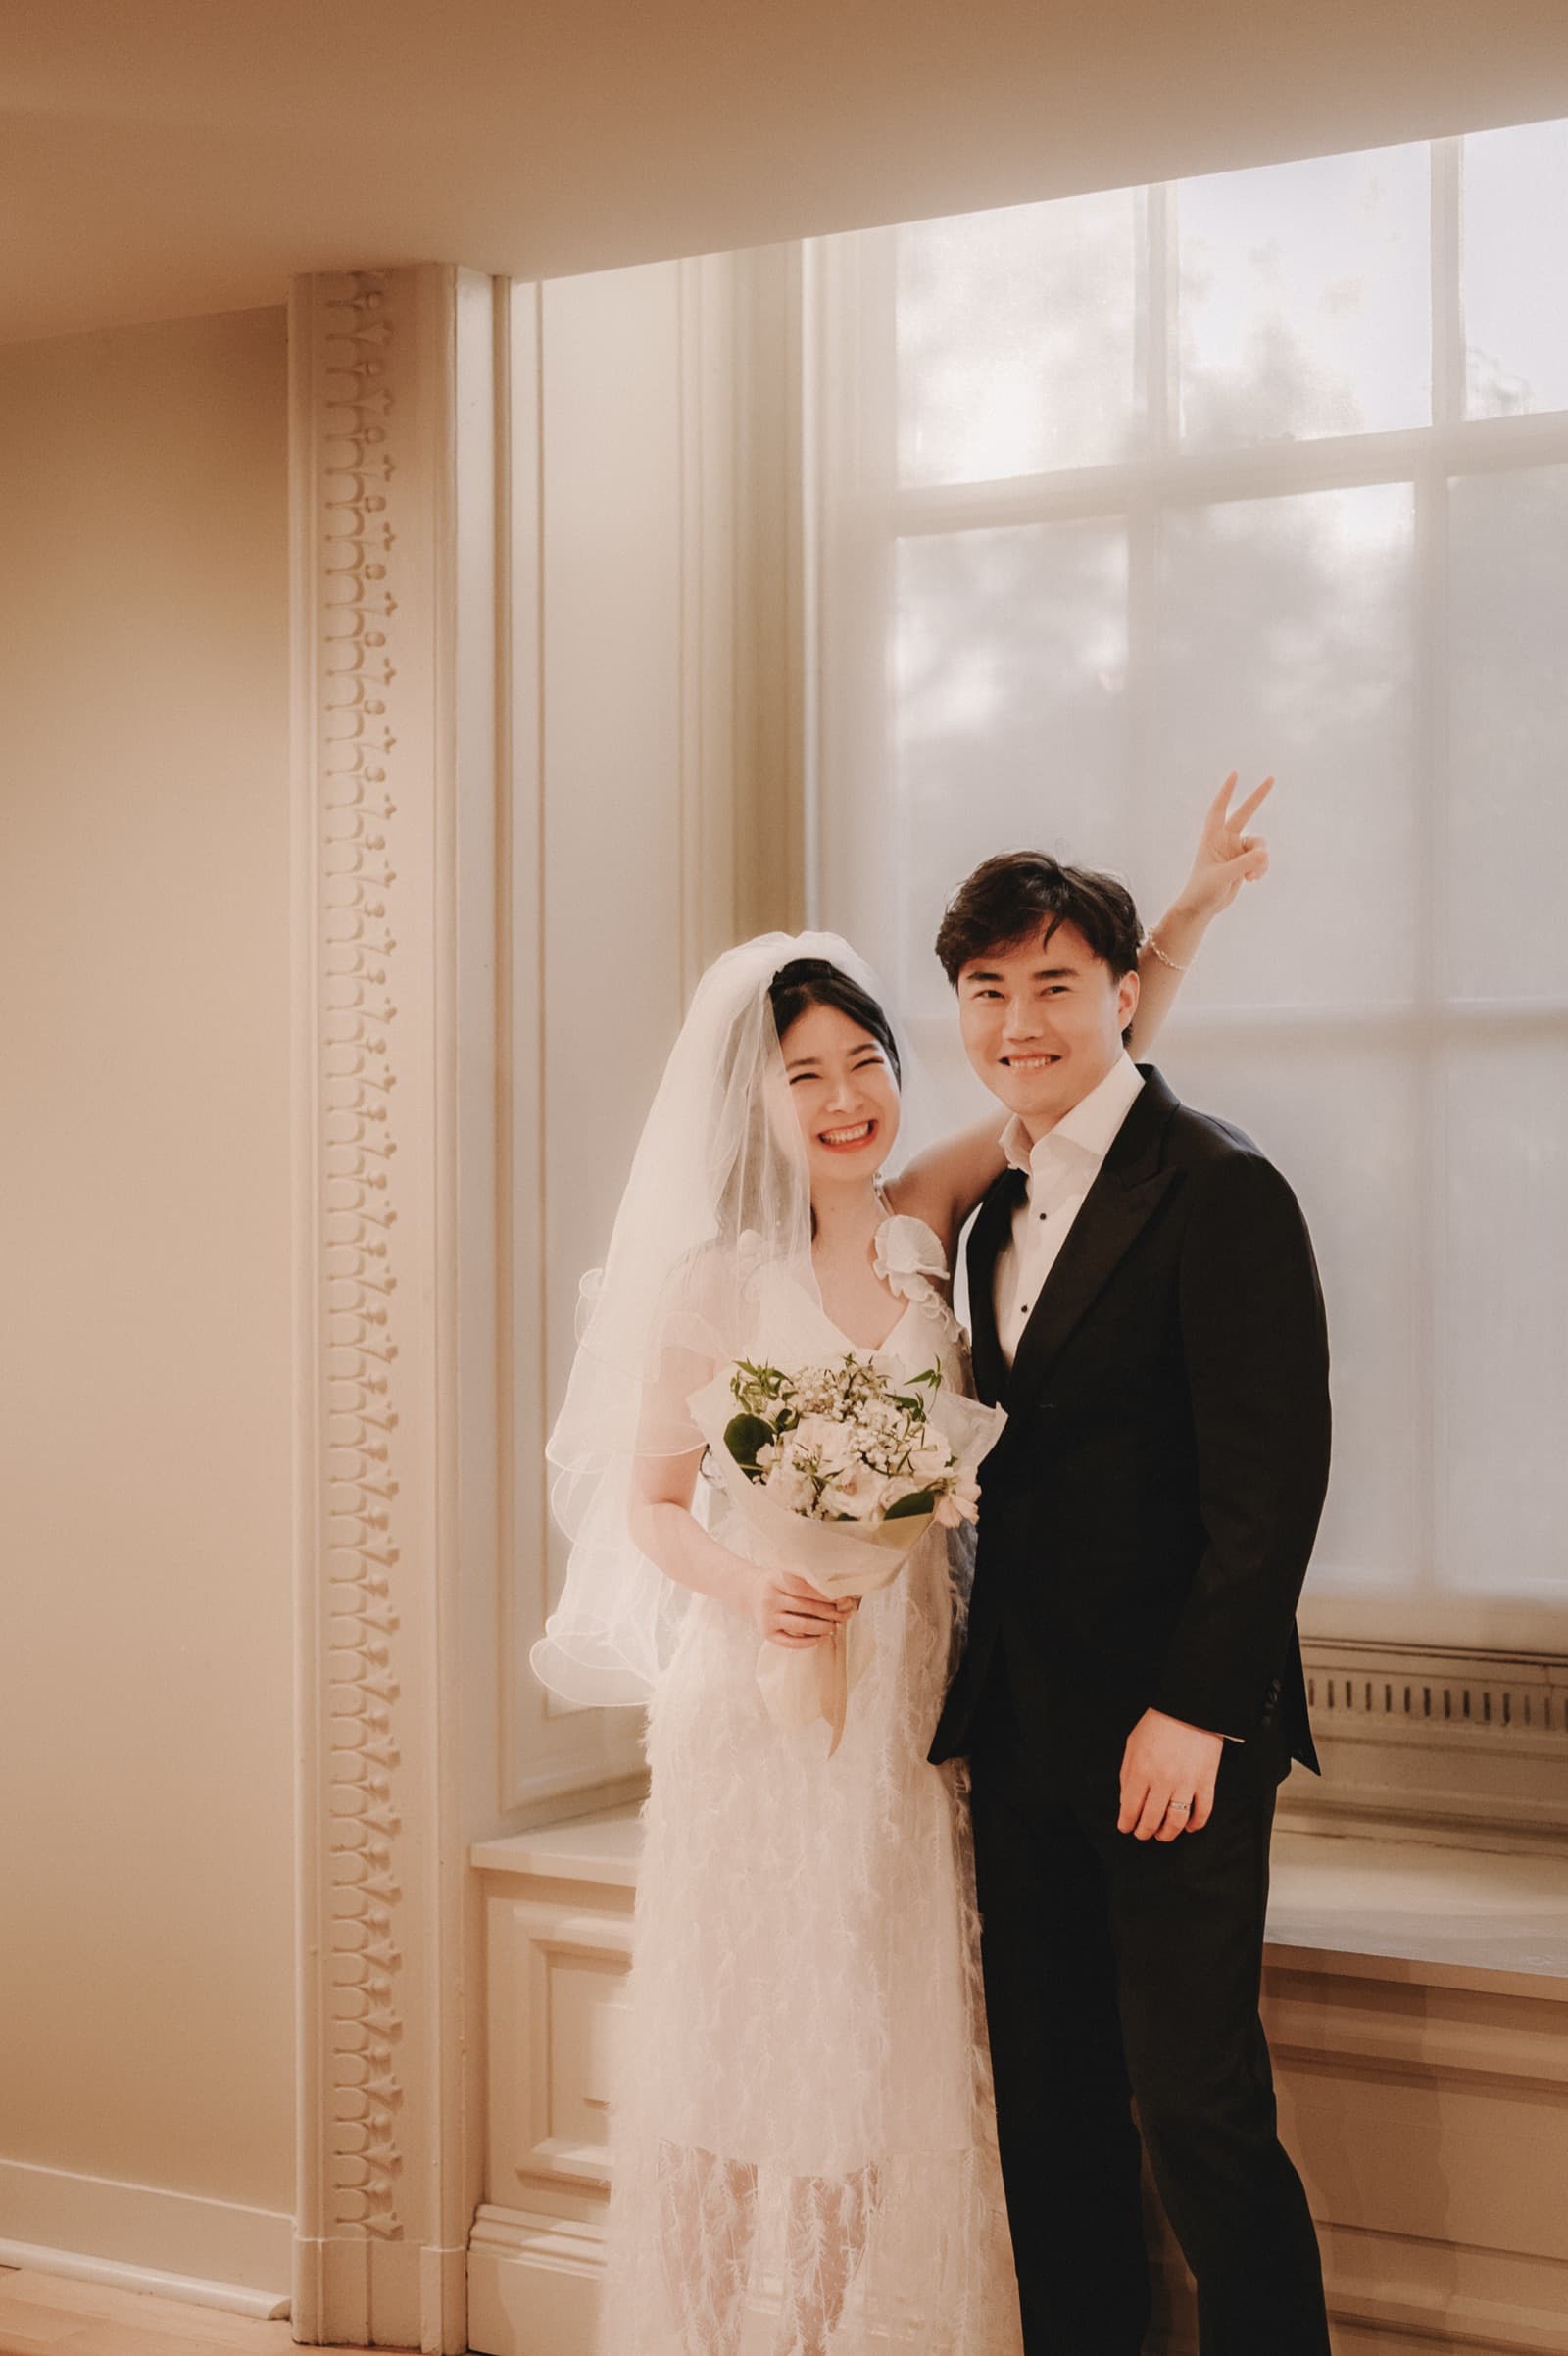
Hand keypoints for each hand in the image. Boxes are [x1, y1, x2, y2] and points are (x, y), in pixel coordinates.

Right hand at [747, 1567, 855, 1649]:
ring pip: (800, 1625)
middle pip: (805, 1607)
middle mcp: (769, 1599)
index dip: (824, 1595)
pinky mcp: (766, 1633)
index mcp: (775, 1579)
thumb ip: (806, 1578)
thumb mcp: (786, 1572)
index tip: (841, 1599)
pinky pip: (790, 1641)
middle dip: (828, 1612)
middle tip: (843, 1615)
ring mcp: (767, 1617)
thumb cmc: (777, 1582)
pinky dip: (807, 1641)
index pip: (804, 1588)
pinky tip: (820, 1638)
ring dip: (821, 1627)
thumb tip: (838, 1592)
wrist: (750, 1592)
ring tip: (834, 1626)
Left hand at [1117, 1708, 1223, 1840]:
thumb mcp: (1133, 1743)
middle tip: (1142, 1834)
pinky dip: (1195, 1824)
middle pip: (1152, 1819)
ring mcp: (1187, 1782)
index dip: (1126, 1823)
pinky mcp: (1207, 1781)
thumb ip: (1127, 1774)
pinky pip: (1203, 1812)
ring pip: (1176, 1821)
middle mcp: (1163, 1779)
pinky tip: (1188, 1826)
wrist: (1191, 1707)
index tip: (1126, 1827)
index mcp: (1142, 1769)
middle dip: (1144, 1832)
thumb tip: (1126, 1801)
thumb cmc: (1160, 1723)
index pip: (1130, 1808)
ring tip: (1163, 1835)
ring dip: (1168, 1834)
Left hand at [1175, 772, 1272, 923]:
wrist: (1202, 908)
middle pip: (1244, 813)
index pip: (1219, 809)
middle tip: (1272, 778)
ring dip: (1261, 859)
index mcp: (1212, 838)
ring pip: (1259, 844)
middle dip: (1257, 797)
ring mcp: (1235, 851)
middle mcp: (1225, 840)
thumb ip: (1244, 864)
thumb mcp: (1222, 877)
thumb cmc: (1203, 891)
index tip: (1235, 774)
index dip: (1227, 792)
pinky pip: (1261, 859)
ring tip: (1253, 875)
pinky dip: (1261, 868)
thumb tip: (1266, 853)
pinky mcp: (1243, 863)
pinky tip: (1254, 879)